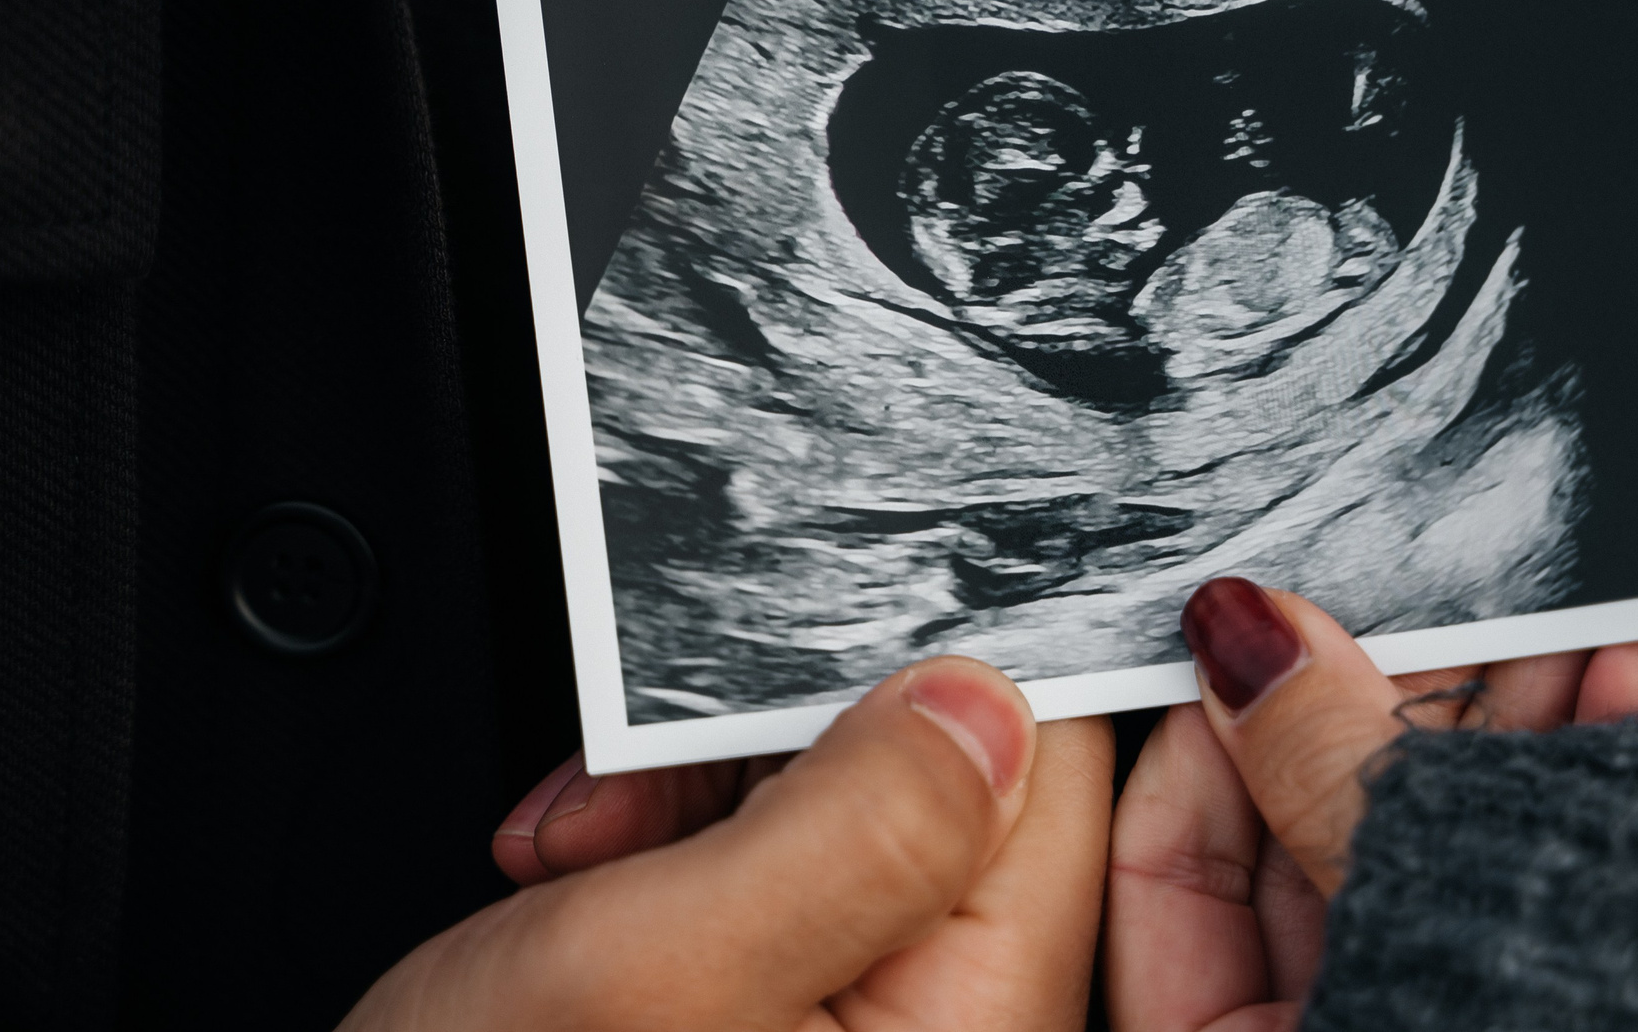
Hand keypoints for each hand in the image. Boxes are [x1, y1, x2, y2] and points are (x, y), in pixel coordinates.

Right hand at [339, 657, 1113, 1031]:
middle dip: (781, 744)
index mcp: (973, 1027)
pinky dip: (680, 854)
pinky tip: (592, 885)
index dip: (928, 667)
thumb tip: (983, 696)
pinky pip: (786, 882)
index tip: (801, 645)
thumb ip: (856, 825)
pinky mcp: (796, 1025)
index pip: (1050, 767)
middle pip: (948, 784)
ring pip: (850, 815)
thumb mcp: (659, 967)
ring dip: (706, 795)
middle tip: (643, 785)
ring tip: (587, 857)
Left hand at [1103, 580, 1637, 1031]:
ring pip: (1431, 852)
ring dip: (1500, 726)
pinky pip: (1525, 888)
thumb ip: (1320, 776)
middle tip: (1424, 597)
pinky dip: (1573, 795)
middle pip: (1306, 841)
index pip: (1165, 863)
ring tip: (1557, 626)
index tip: (1267, 619)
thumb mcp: (1411, 932)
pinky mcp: (1548, 1007)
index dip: (1213, 725)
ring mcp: (1436, 1023)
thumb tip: (1244, 636)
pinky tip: (1622, 697)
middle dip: (1378, 702)